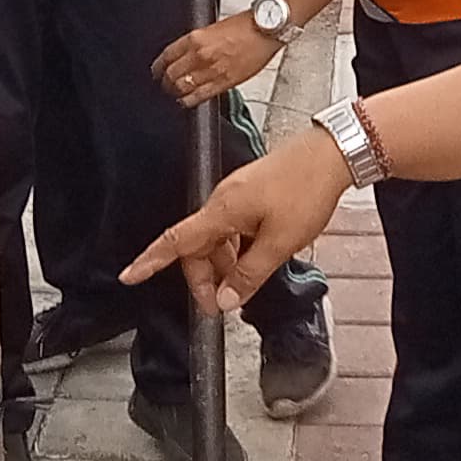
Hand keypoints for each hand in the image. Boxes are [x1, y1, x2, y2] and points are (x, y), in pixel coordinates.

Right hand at [126, 124, 347, 315]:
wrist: (331, 154)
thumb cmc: (306, 190)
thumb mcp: (280, 242)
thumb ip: (250, 274)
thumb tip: (225, 300)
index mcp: (222, 211)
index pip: (175, 241)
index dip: (150, 261)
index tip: (129, 275)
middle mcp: (222, 202)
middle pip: (197, 247)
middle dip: (204, 278)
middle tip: (221, 306)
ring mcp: (237, 198)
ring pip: (217, 240)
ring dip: (224, 266)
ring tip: (245, 287)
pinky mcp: (250, 196)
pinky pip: (233, 230)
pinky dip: (237, 251)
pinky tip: (256, 262)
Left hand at [156, 11, 280, 104]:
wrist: (265, 29)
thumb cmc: (244, 26)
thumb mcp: (212, 29)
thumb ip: (197, 43)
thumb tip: (186, 56)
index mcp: (195, 38)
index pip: (166, 56)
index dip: (158, 67)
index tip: (156, 71)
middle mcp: (200, 55)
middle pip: (171, 74)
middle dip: (165, 82)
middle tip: (164, 85)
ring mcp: (211, 70)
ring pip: (182, 87)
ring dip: (175, 92)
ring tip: (174, 94)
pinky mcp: (224, 82)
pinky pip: (200, 96)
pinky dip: (189, 100)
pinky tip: (186, 101)